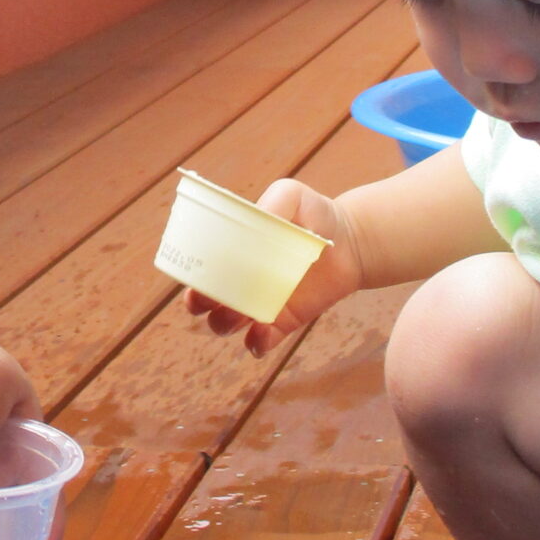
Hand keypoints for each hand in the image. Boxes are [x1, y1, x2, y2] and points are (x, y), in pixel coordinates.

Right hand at [184, 179, 362, 355]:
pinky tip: (261, 333)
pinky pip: (260, 341)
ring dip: (224, 323)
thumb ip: (275, 201)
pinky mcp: (283, 322)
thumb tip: (257, 216)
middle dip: (199, 305)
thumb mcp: (293, 195)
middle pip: (205, 303)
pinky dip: (256, 343)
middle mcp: (240, 281)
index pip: (199, 268)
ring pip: (226, 324)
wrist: (350, 241)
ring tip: (240, 313)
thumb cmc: (314, 213)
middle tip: (209, 297)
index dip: (189, 275)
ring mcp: (260, 303)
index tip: (191, 276)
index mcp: (232, 252)